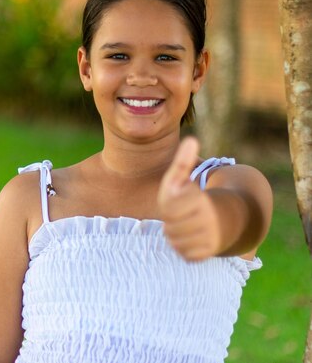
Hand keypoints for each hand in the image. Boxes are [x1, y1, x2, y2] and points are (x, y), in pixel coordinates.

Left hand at [157, 137, 220, 260]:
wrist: (226, 220)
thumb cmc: (194, 197)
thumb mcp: (183, 178)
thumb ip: (182, 162)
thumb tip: (191, 140)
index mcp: (199, 200)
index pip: (170, 206)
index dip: (173, 202)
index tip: (184, 196)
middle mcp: (206, 221)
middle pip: (169, 226)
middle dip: (172, 220)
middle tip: (182, 213)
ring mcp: (207, 239)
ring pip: (174, 240)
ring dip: (176, 233)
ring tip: (187, 224)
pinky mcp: (205, 254)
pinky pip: (183, 253)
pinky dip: (183, 247)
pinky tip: (192, 237)